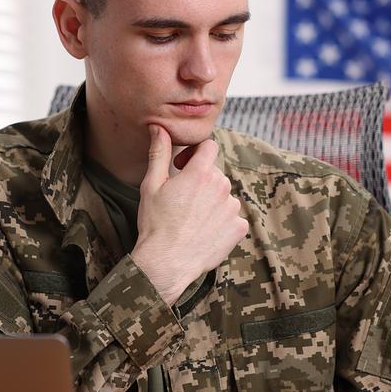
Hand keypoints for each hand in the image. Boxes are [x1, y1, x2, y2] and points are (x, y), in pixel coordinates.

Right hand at [130, 124, 248, 305]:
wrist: (166, 262)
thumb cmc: (155, 224)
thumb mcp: (151, 185)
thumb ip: (159, 153)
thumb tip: (159, 128)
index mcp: (200, 173)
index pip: (209, 146)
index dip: (195, 153)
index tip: (182, 166)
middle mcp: (222, 187)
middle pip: (215, 174)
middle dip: (201, 181)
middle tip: (182, 200)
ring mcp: (232, 208)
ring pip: (224, 196)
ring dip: (212, 202)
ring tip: (192, 219)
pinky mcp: (239, 228)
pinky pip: (233, 217)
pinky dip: (221, 222)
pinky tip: (204, 232)